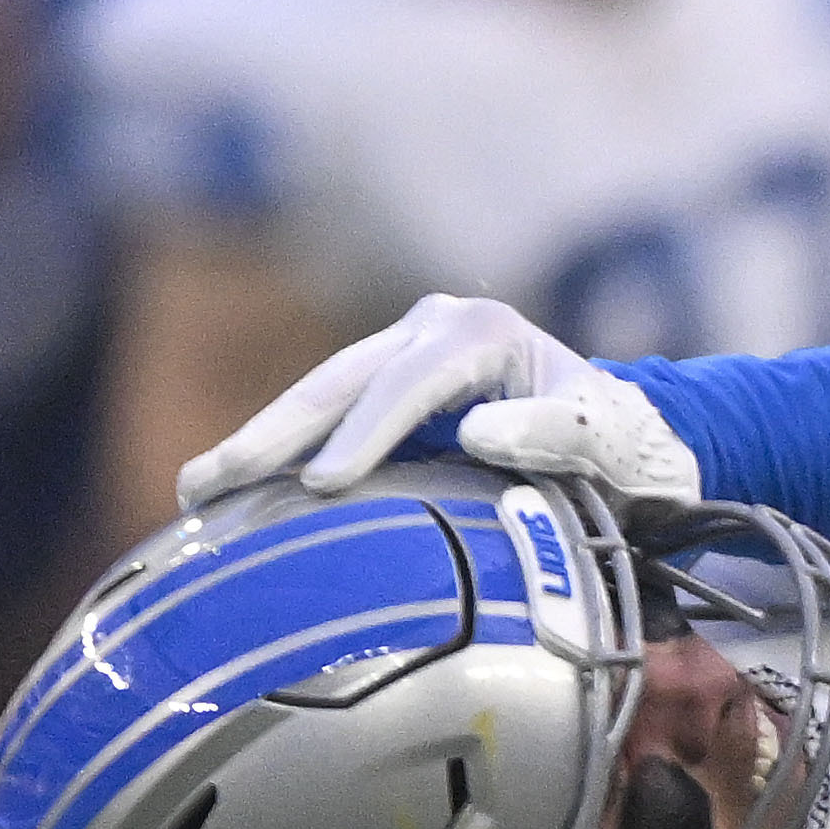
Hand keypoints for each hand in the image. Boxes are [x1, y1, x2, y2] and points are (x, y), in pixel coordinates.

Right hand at [175, 294, 697, 512]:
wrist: (636, 439)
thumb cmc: (628, 447)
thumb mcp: (612, 441)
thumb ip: (557, 432)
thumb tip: (476, 430)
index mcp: (481, 335)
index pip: (406, 386)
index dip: (361, 434)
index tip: (319, 483)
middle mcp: (432, 330)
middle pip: (339, 383)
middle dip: (270, 435)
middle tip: (207, 484)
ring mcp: (404, 354)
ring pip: (319, 398)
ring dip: (256, 446)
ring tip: (193, 493)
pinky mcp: (390, 389)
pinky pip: (328, 421)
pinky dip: (280, 457)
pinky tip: (232, 498)